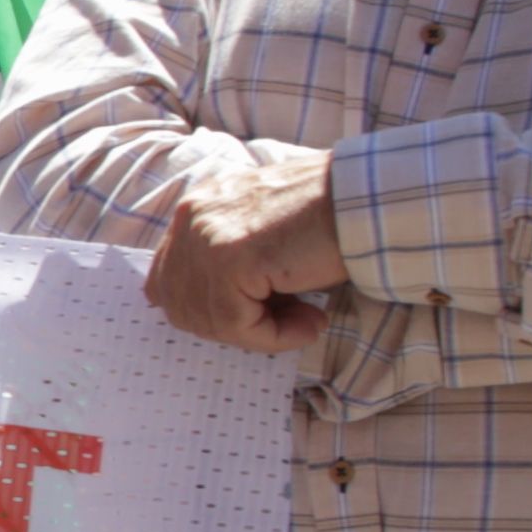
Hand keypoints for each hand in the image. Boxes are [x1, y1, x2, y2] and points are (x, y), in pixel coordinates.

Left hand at [144, 142, 347, 354]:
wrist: (365, 195)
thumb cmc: (327, 216)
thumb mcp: (263, 237)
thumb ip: (233, 266)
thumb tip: (222, 318)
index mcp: (195, 210)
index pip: (166, 282)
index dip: (207, 313)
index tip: (258, 316)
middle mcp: (192, 219)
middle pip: (181, 307)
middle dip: (232, 328)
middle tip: (286, 323)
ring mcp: (207, 238)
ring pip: (211, 320)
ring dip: (262, 335)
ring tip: (307, 321)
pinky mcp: (231, 259)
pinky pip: (238, 324)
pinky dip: (275, 336)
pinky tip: (311, 322)